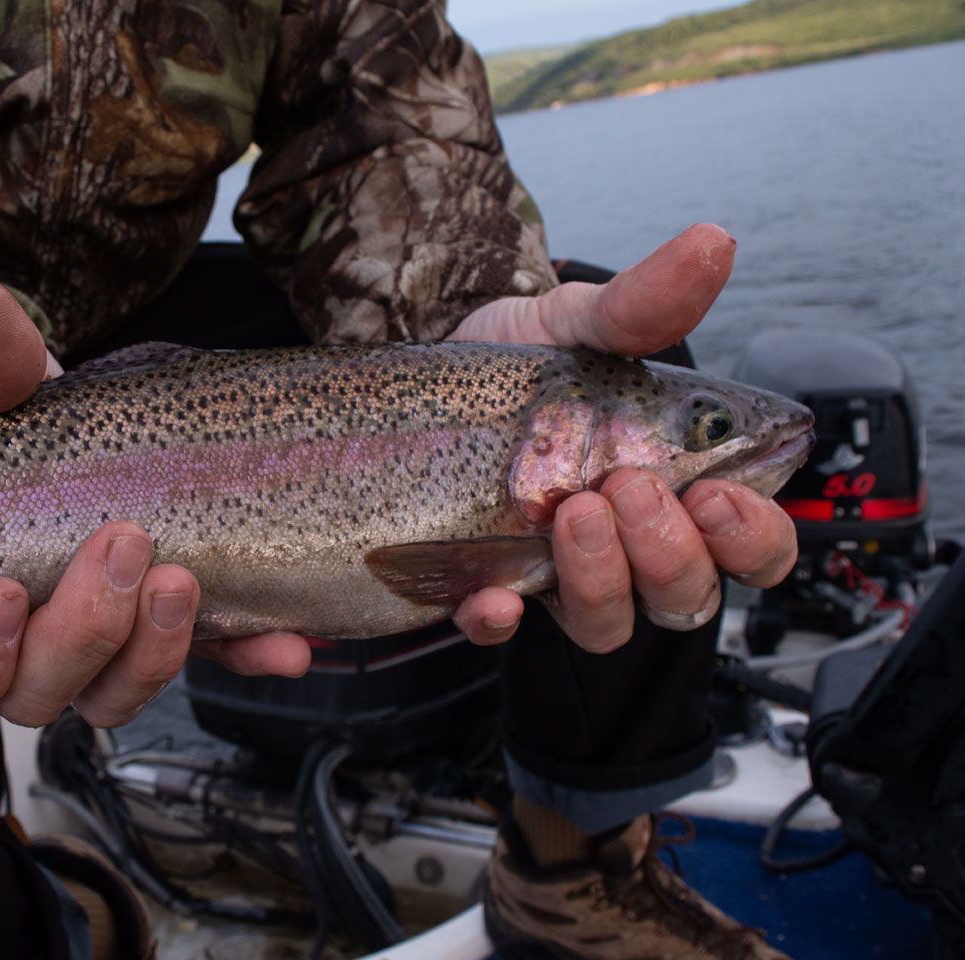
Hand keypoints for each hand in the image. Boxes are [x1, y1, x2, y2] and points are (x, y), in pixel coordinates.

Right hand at [0, 274, 309, 744]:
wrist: (69, 430)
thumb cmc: (1, 430)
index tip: (2, 592)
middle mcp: (13, 659)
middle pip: (32, 693)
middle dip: (79, 632)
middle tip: (123, 546)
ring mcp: (95, 657)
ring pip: (109, 697)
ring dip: (151, 652)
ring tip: (182, 579)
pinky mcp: (167, 639)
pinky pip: (205, 668)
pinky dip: (243, 657)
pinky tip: (286, 645)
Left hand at [444, 224, 797, 652]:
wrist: (425, 373)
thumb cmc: (527, 360)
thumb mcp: (582, 324)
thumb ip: (644, 303)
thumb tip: (712, 243)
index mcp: (679, 490)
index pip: (751, 547)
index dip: (751, 537)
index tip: (717, 491)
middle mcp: (628, 547)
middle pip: (686, 598)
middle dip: (670, 555)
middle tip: (627, 488)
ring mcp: (557, 573)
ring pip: (605, 624)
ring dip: (601, 582)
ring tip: (573, 513)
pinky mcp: (484, 584)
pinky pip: (499, 630)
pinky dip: (498, 621)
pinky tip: (492, 597)